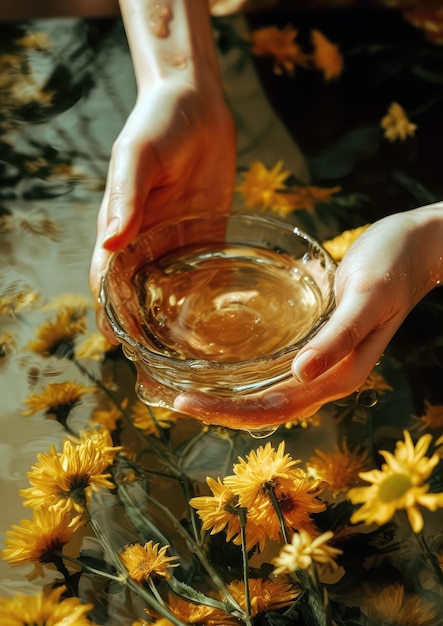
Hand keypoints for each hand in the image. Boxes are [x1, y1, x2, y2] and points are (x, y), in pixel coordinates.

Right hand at [89, 79, 235, 338]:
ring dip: (177, 323)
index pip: (109, 282)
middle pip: (140, 297)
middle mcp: (147, 242)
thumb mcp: (138, 157)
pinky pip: (207, 274)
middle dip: (144, 330)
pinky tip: (222, 323)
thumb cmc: (158, 124)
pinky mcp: (207, 235)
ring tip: (191, 356)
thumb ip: (126, 199)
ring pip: (172, 294)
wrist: (197, 104)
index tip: (122, 345)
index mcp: (122, 229)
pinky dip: (209, 299)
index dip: (112, 314)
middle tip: (160, 366)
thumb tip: (109, 245)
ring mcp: (177, 242)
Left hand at [174, 205, 442, 429]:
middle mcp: (327, 376)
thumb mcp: (365, 296)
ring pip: (269, 394)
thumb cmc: (392, 266)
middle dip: (220, 410)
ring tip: (187, 390)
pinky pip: (276, 371)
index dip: (229, 411)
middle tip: (174, 398)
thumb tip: (300, 374)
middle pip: (266, 408)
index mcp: (339, 375)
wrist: (416, 249)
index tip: (186, 401)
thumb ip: (337, 337)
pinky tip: (223, 367)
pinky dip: (246, 377)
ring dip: (230, 399)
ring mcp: (322, 362)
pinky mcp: (317, 343)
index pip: (275, 408)